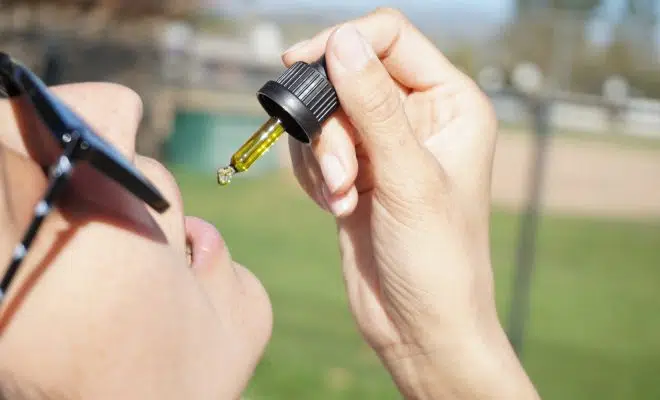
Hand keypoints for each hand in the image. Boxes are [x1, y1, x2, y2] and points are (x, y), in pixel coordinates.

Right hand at [284, 8, 538, 398]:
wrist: (420, 326)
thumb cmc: (438, 260)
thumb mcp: (407, 177)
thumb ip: (371, 106)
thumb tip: (340, 42)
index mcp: (451, 102)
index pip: (391, 38)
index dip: (344, 43)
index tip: (301, 63)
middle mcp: (418, 116)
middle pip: (348, 76)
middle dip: (331, 124)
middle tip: (341, 173)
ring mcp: (384, 145)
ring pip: (326, 114)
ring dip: (323, 157)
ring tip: (343, 199)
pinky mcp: (356, 172)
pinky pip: (315, 147)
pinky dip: (315, 174)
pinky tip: (336, 207)